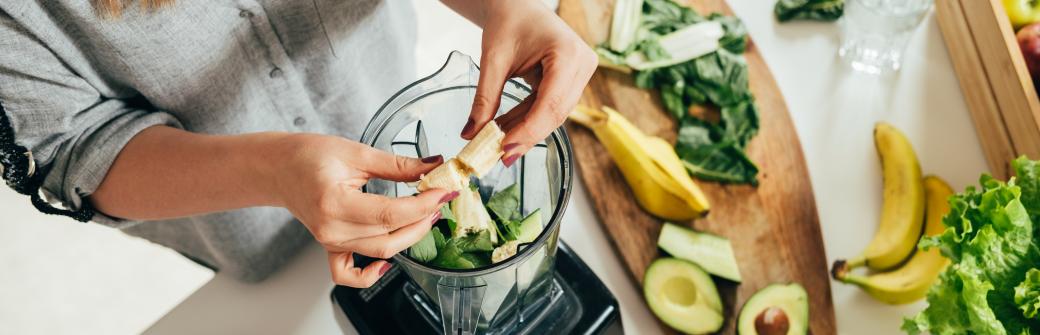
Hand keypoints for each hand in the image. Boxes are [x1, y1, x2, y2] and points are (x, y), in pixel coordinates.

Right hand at [271, 134, 457, 287]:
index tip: (443, 192)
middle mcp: (331, 228)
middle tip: (439, 198)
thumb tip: (433, 166)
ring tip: (426, 214)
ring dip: (409, 236)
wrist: (279, 167)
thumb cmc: (309, 155)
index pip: (391, 213)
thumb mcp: (357, 152)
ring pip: (380, 251)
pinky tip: (387, 264)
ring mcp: (330, 241)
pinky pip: (348, 274)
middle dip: (422, 219)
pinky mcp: (330, 247)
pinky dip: (369, 275)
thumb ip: (398, 164)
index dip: (423, 204)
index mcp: (335, 202)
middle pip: (390, 236)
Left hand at [459, 0, 596, 165]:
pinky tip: (508, 131)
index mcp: (567, 53)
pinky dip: (529, 119)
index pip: (551, 103)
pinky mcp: (573, 80)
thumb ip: (484, 98)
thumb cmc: (509, 21)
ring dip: (526, 130)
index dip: (529, 131)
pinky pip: (551, 107)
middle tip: (500, 157)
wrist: (517, 5)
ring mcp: (581, 73)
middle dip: (527, 136)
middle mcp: (582, 64)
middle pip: (556, 113)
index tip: (505, 149)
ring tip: (499, 144)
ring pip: (554, 114)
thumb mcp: (493, 60)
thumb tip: (471, 134)